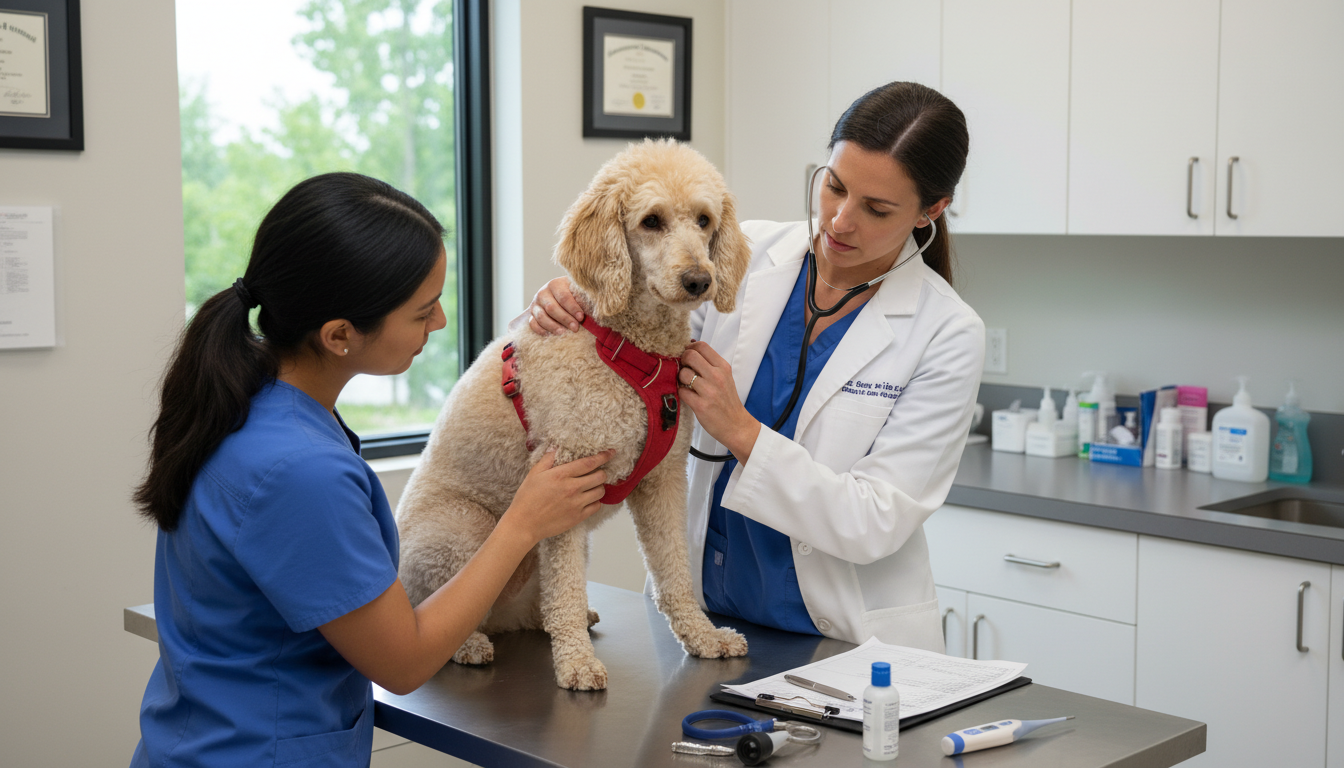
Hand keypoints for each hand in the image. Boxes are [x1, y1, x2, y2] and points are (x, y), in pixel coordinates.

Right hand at [503, 449, 612, 542]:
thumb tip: (557, 448)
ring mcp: (577, 504)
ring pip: (600, 492)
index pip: (589, 463)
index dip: (603, 456)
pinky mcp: (578, 517)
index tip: (611, 452)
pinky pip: (596, 506)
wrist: (524, 524)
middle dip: (602, 472)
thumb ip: (548, 459)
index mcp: (561, 475)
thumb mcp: (534, 474)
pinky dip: (596, 502)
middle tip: (598, 472)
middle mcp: (572, 488)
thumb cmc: (527, 498)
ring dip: (599, 487)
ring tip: (592, 486)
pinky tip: (588, 499)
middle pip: (600, 477)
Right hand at [527, 277, 587, 334]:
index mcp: (555, 284)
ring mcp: (535, 304)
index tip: (581, 317)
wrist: (557, 296)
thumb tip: (593, 308)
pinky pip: (532, 324)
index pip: (563, 296)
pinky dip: (541, 330)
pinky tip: (550, 335)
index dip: (572, 308)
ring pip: (541, 316)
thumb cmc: (572, 295)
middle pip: (551, 307)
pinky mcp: (531, 315)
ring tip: (563, 333)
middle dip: (565, 319)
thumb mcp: (577, 292)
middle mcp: (543, 293)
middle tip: (575, 328)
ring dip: (553, 326)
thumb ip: (582, 298)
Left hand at [678, 341, 761, 462]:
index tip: (687, 356)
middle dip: (682, 361)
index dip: (689, 348)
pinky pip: (682, 391)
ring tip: (687, 385)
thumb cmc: (727, 400)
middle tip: (684, 370)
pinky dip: (682, 392)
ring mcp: (709, 391)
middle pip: (690, 356)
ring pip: (683, 373)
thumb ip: (710, 364)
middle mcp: (717, 376)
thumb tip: (689, 348)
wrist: (736, 425)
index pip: (701, 346)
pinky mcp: (700, 405)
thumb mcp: (725, 377)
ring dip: (680, 378)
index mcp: (723, 367)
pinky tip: (688, 396)